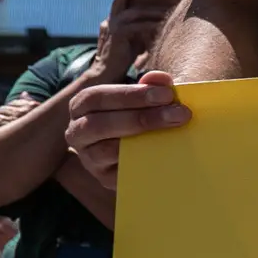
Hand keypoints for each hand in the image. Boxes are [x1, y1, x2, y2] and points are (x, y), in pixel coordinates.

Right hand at [64, 69, 188, 182]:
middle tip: (179, 113)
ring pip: (104, 151)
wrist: (149, 150)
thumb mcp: (148, 98)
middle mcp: (78, 132)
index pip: (96, 97)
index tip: (167, 94)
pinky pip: (119, 173)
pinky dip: (142, 162)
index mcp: (83, 106)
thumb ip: (152, 87)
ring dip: (142, 140)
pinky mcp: (104, 179)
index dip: (131, 95)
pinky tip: (166, 153)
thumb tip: (160, 79)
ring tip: (174, 131)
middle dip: (140, 118)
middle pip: (98, 124)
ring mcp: (89, 158)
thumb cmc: (144, 115)